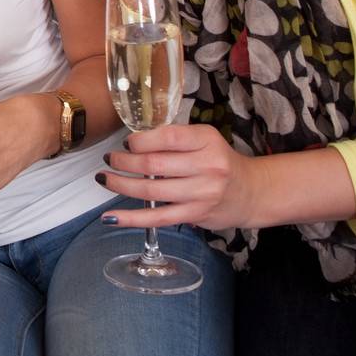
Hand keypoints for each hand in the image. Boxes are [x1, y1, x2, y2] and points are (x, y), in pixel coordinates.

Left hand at [98, 124, 259, 229]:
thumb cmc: (219, 161)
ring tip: (105, 179)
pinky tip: (111, 217)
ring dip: (121, 184)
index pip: (167, 136)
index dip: (140, 139)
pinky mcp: (195, 215)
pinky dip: (131, 218)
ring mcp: (201, 193)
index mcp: (206, 140)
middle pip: (154, 163)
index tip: (126, 142)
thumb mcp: (204, 139)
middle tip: (109, 159)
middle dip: (123, 161)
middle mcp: (207, 166)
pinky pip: (157, 218)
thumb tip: (132, 143)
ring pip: (150, 190)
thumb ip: (174, 139)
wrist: (251, 192)